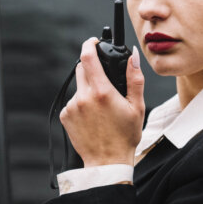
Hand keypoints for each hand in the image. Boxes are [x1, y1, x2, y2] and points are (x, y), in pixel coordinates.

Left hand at [60, 40, 144, 166]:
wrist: (107, 161)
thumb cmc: (124, 136)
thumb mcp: (137, 106)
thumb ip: (134, 78)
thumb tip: (132, 57)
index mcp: (101, 92)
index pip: (88, 58)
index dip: (89, 45)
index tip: (93, 42)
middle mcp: (83, 98)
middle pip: (81, 69)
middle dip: (92, 68)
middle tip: (104, 81)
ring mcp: (72, 107)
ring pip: (78, 87)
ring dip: (88, 89)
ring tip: (101, 107)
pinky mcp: (65, 116)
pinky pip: (73, 101)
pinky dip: (81, 103)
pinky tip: (92, 116)